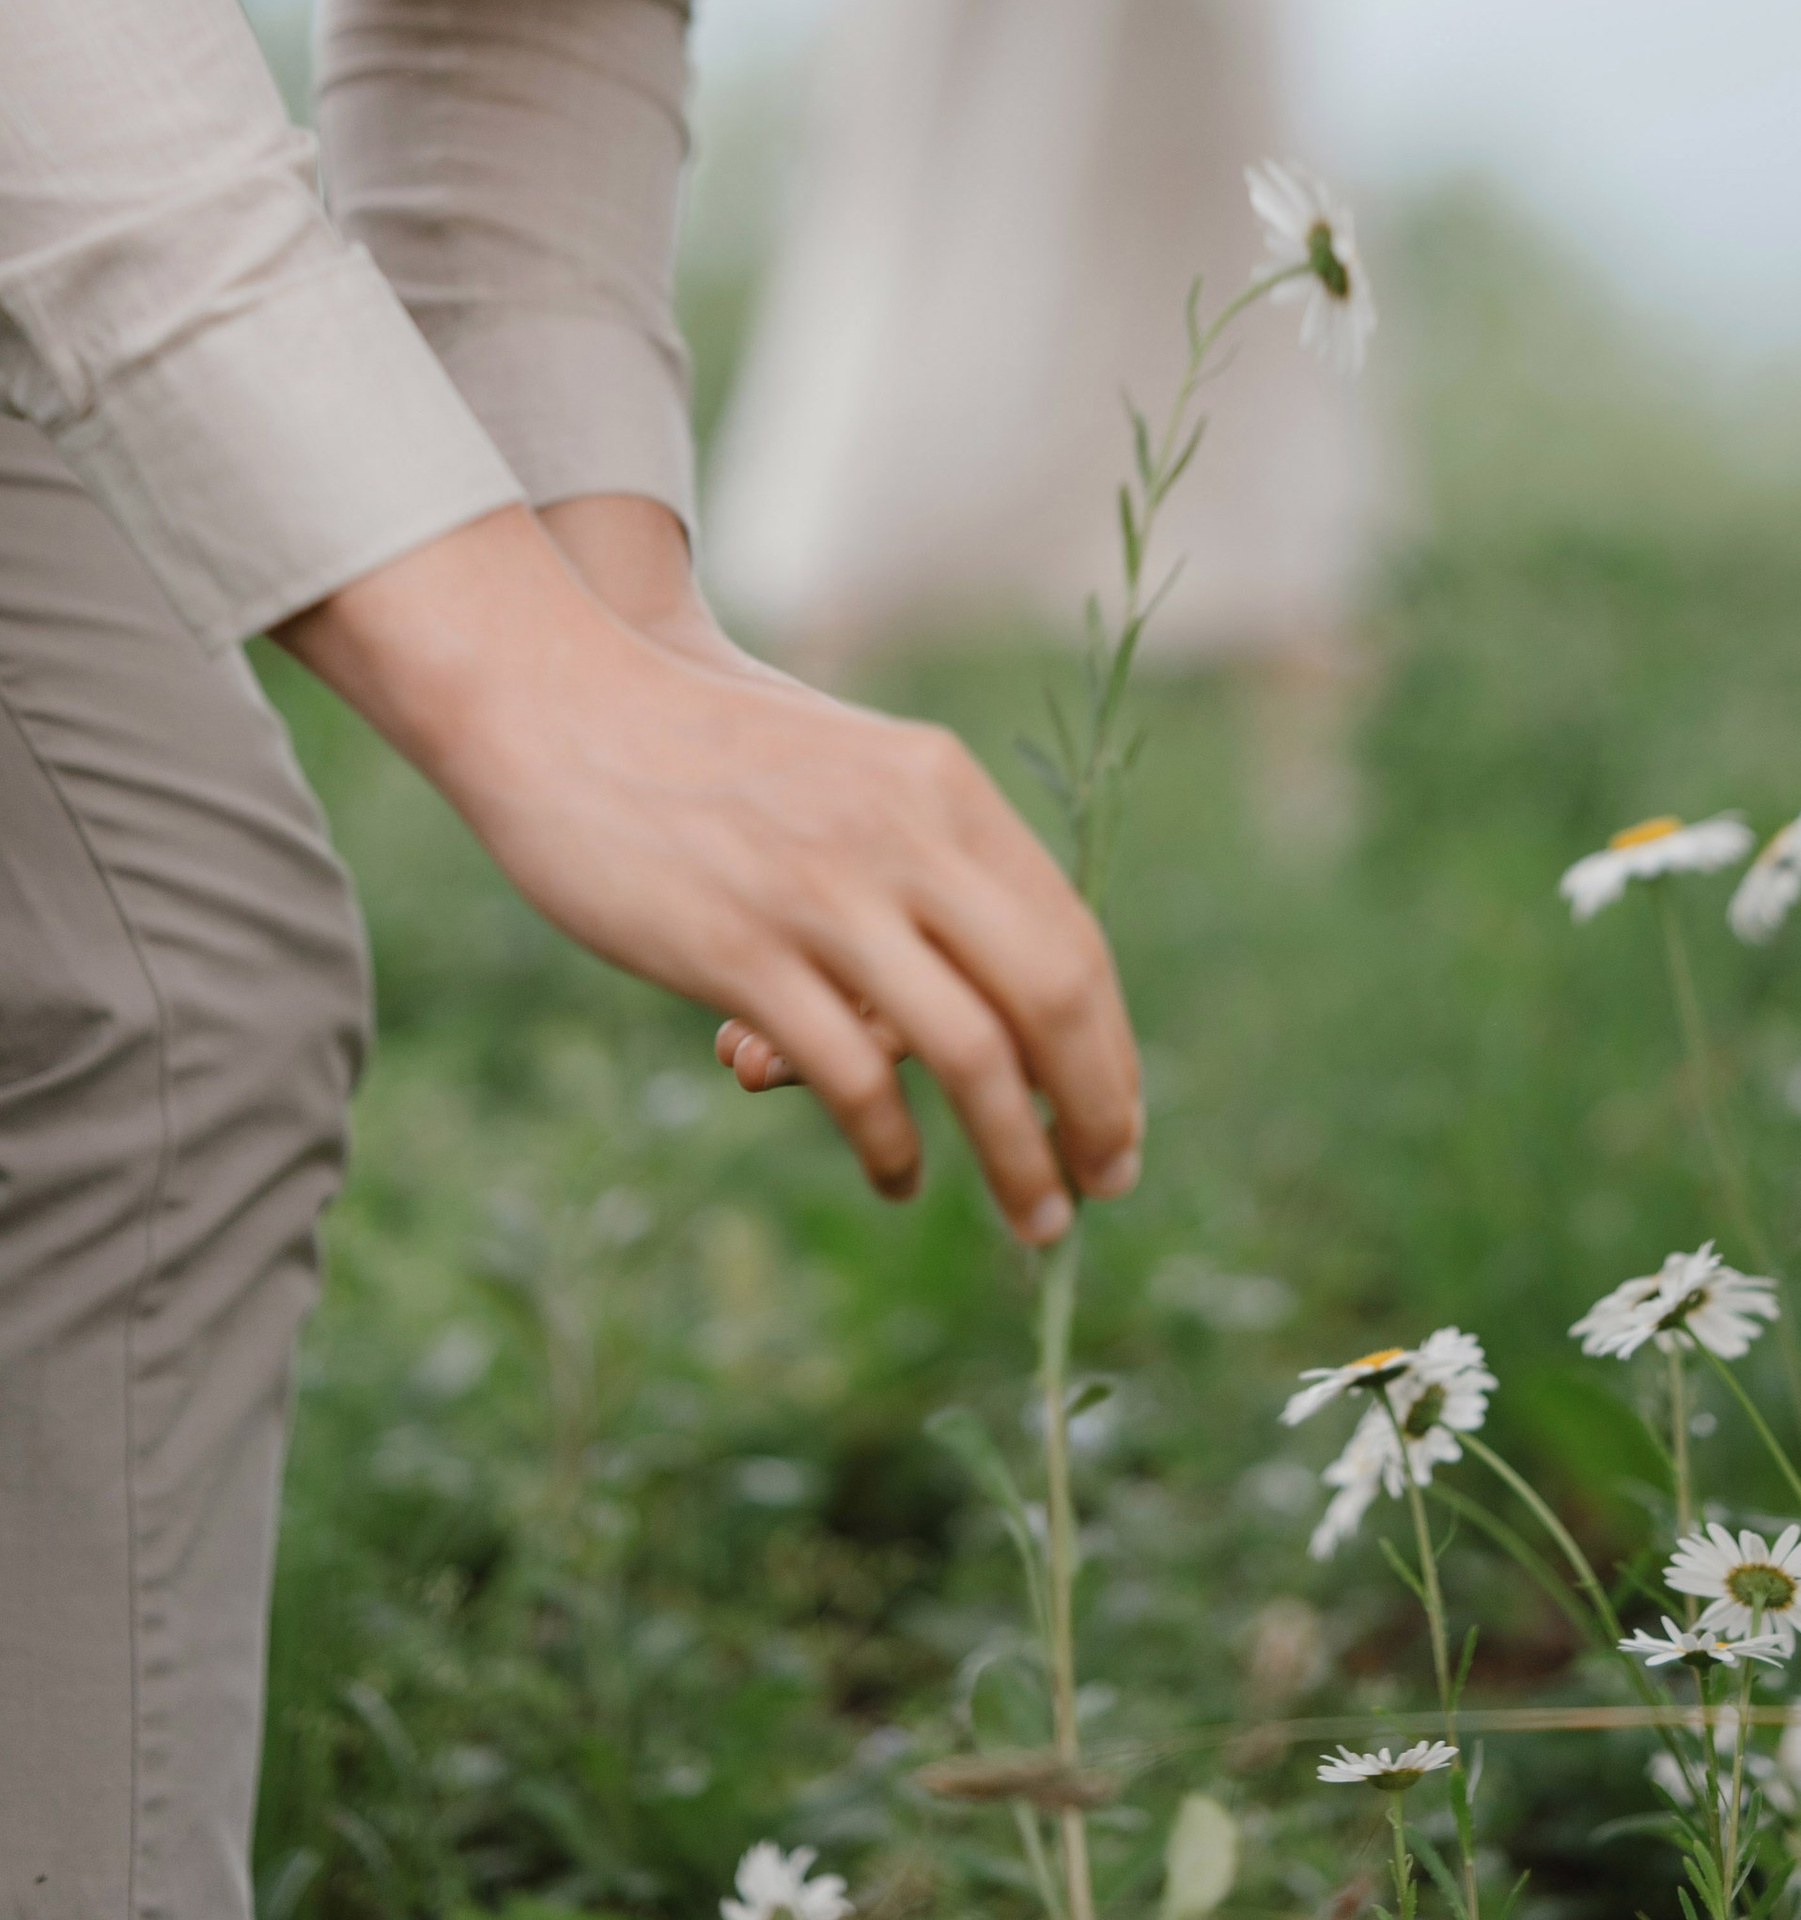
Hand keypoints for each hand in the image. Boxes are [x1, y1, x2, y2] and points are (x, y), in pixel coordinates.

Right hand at [278, 504, 1140, 1241]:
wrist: (563, 703)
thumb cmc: (706, 747)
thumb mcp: (849, 774)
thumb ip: (926, 856)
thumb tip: (1004, 990)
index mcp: (941, 785)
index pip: (1070, 934)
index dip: (1110, 1043)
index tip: (1117, 1118)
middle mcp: (904, 832)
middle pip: (1051, 995)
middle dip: (1095, 1107)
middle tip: (1106, 1184)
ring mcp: (823, 893)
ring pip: (972, 1051)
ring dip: (1020, 1153)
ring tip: (1037, 1217)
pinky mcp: (738, 951)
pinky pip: (854, 1076)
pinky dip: (894, 1145)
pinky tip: (902, 1178)